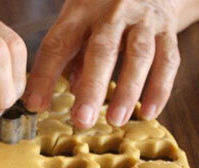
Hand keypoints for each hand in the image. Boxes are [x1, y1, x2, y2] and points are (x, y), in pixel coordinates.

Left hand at [25, 0, 185, 128]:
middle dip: (91, 88)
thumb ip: (69, 59)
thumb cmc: (102, 13)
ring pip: (138, 55)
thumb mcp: (78, 25)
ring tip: (115, 120)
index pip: (57, 45)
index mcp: (80, 13)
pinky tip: (149, 113)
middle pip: (101, 50)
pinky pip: (167, 60)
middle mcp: (112, 13)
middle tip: (82, 120)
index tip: (34, 106)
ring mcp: (142, 20)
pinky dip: (159, 88)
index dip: (44, 76)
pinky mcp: (167, 30)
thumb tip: (62, 96)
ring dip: (127, 91)